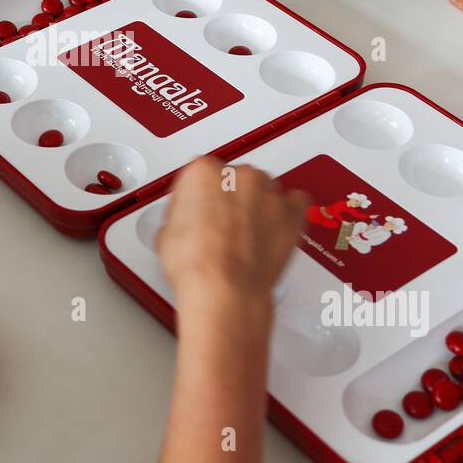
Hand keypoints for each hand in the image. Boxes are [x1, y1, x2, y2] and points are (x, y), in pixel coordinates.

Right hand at [156, 157, 306, 310]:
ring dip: (255, 203)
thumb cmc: (199, 265)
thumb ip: (181, 214)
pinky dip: (287, 209)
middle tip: (219, 224)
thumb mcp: (166, 234)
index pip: (200, 173)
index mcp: (204, 172)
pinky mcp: (290, 214)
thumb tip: (187, 220)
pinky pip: (296, 200)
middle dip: (227, 197)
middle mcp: (239, 176)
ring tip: (245, 231)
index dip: (197, 196)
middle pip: (234, 176)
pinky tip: (274, 222)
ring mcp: (268, 193)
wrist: (224, 290)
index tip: (197, 209)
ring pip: (263, 187)